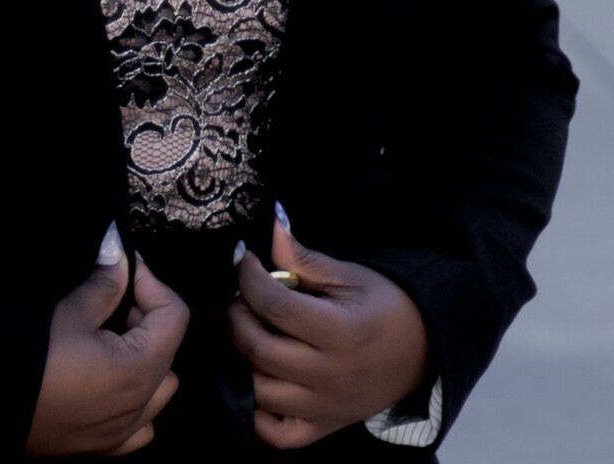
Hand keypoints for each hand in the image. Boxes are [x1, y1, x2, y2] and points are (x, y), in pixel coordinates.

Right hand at [27, 226, 188, 455]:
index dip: (153, 284)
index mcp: (139, 369)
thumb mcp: (70, 312)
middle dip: (147, 317)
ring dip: (146, 359)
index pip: (175, 316)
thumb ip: (105, 284)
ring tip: (110, 340)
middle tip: (112, 300)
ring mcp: (123, 433)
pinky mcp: (104, 448)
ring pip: (160, 389)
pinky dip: (137, 402)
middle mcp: (141, 406)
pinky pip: (141, 424)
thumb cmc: (31, 358)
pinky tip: (109, 383)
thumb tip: (121, 253)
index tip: (126, 269)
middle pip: (169, 349)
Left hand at [227, 207, 429, 451]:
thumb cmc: (383, 305)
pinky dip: (259, 412)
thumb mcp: (348, 276)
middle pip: (260, 350)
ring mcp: (324, 407)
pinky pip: (276, 433)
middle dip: (238, 316)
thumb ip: (303, 258)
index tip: (244, 260)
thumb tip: (270, 226)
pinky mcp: (322, 428)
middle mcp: (329, 375)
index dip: (249, 278)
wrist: (421, 350)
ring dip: (245, 358)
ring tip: (253, 331)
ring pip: (261, 391)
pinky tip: (262, 379)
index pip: (276, 306)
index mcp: (340, 332)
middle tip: (242, 296)